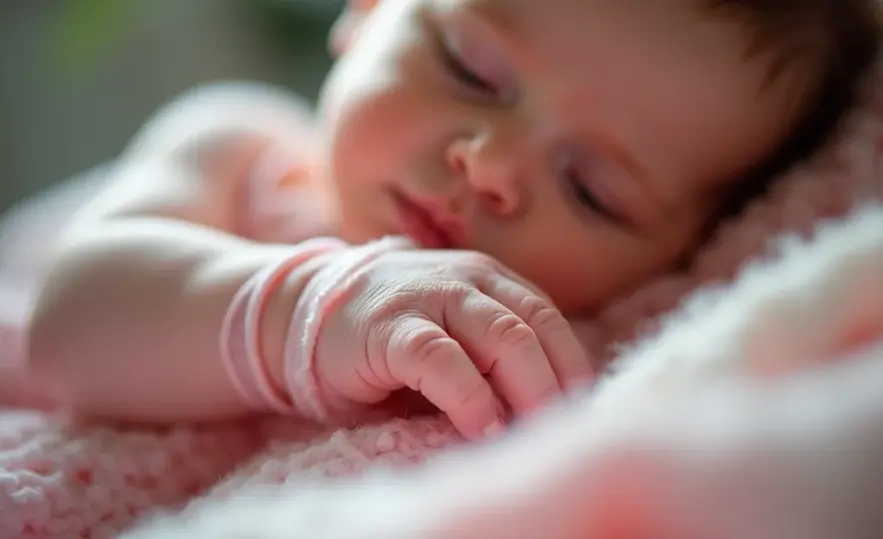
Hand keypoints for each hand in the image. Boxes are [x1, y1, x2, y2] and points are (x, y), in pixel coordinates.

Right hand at [300, 240, 594, 439]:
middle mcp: (465, 280)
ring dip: (528, 393)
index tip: (583, 411)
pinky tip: (483, 430)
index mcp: (487, 279)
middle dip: (556, 385)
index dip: (572, 365)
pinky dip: (472, 400)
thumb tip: (550, 407)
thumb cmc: (389, 336)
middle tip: (565, 432)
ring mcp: (427, 297)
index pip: (548, 319)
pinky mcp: (390, 327)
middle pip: (533, 329)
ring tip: (534, 436)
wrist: (300, 315)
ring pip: (503, 339)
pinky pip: (444, 362)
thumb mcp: (451, 335)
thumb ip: (494, 355)